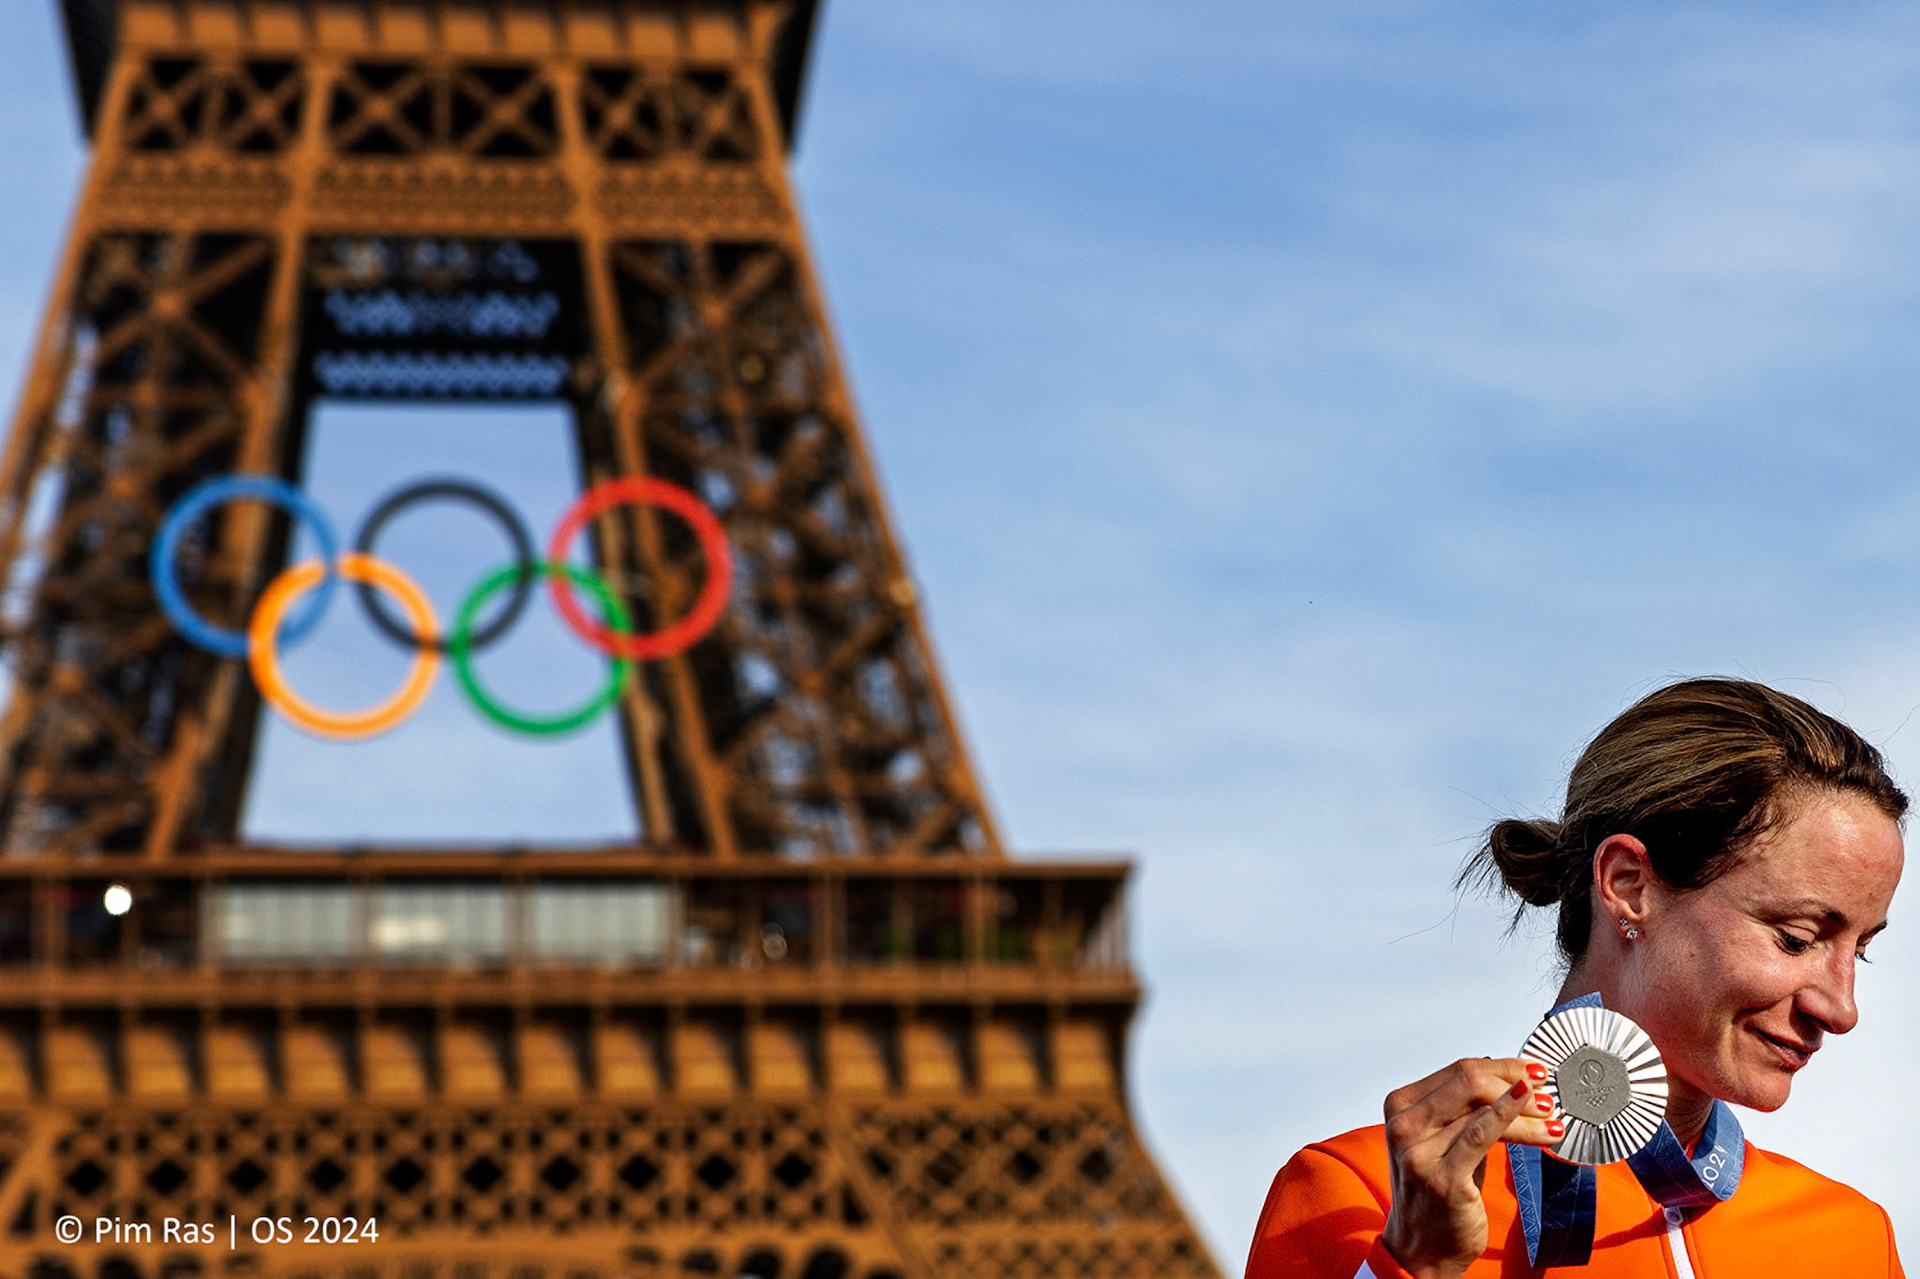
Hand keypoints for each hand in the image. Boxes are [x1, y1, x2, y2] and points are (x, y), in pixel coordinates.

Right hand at [1378, 1057, 1560, 1278]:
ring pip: (1482, 1107)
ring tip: (1552, 1114)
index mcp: (1400, 1105)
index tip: (1534, 1071)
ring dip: (1526, 1107)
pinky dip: (1511, 1119)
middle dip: (1515, 1078)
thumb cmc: (1438, 1191)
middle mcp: (1403, 1123)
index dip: (1502, 1066)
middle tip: (1548, 1090)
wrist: (1424, 1248)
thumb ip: (1462, 1108)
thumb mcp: (1443, 1140)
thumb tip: (1497, 1068)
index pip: (1458, 1070)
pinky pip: (1482, 1136)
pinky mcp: (1441, 1177)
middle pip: (1468, 1080)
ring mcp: (1418, 1151)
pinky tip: (1538, 1122)